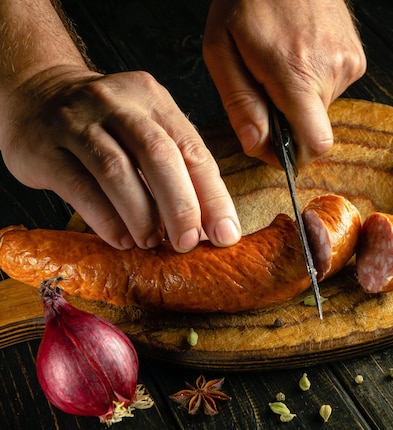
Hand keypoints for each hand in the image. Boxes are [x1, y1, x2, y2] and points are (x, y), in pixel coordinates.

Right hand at [1, 67, 240, 251]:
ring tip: (152, 243)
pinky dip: (106, 219)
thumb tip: (208, 225)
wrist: (36, 94)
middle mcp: (117, 103)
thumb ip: (177, 167)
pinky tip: (121, 239)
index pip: (193, 150)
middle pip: (158, 155)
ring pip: (117, 171)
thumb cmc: (107, 125)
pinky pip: (80, 187)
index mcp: (154, 99)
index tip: (225, 234)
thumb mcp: (146, 128)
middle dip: (180, 205)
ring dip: (141, 215)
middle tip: (188, 243)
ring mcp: (77, 121)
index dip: (213, 196)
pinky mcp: (44, 147)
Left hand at [203, 0, 365, 166]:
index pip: (314, 143)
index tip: (275, 149)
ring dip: (299, 99)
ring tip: (281, 63)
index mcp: (297, 73)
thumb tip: (256, 146)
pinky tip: (299, 55)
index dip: (294, 157)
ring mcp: (349, 62)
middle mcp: (331, 71)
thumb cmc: (247, 0)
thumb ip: (239, 103)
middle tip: (264, 88)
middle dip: (287, 120)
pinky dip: (312, 82)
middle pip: (313, 128)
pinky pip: (332, 88)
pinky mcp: (357, 57)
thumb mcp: (222, 49)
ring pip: (322, 108)